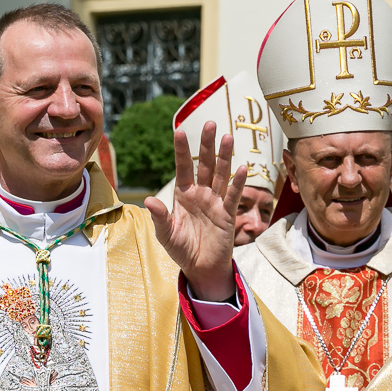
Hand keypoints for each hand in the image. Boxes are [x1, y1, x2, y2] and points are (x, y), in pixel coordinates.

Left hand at [145, 123, 246, 300]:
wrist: (200, 267)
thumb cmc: (181, 249)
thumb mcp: (166, 234)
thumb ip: (160, 217)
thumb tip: (148, 200)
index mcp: (183, 194)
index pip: (182, 167)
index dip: (182, 150)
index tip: (179, 130)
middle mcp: (200, 193)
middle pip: (204, 164)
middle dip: (206, 144)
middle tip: (210, 123)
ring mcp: (215, 202)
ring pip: (220, 174)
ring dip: (224, 156)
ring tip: (227, 136)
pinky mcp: (228, 214)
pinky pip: (233, 195)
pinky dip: (238, 182)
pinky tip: (243, 168)